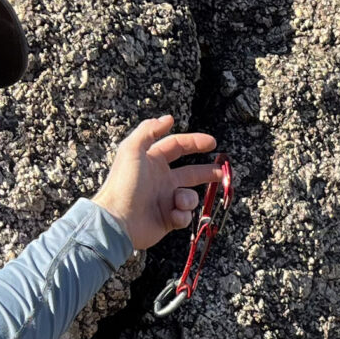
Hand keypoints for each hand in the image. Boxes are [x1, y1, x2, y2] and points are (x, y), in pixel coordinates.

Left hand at [93, 114, 220, 252]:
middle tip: (222, 172)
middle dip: (207, 172)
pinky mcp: (167, 219)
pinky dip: (181, 215)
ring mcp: (164, 200)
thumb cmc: (124, 184)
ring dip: (188, 198)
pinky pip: (184, 215)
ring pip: (190, 196)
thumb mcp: (132, 149)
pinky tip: (172, 215)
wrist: (117, 220)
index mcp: (152, 161)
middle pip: (190, 172)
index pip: (177, 146)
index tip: (212, 143)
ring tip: (177, 202)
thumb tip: (168, 118)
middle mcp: (160, 180)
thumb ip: (149, 130)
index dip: (194, 142)